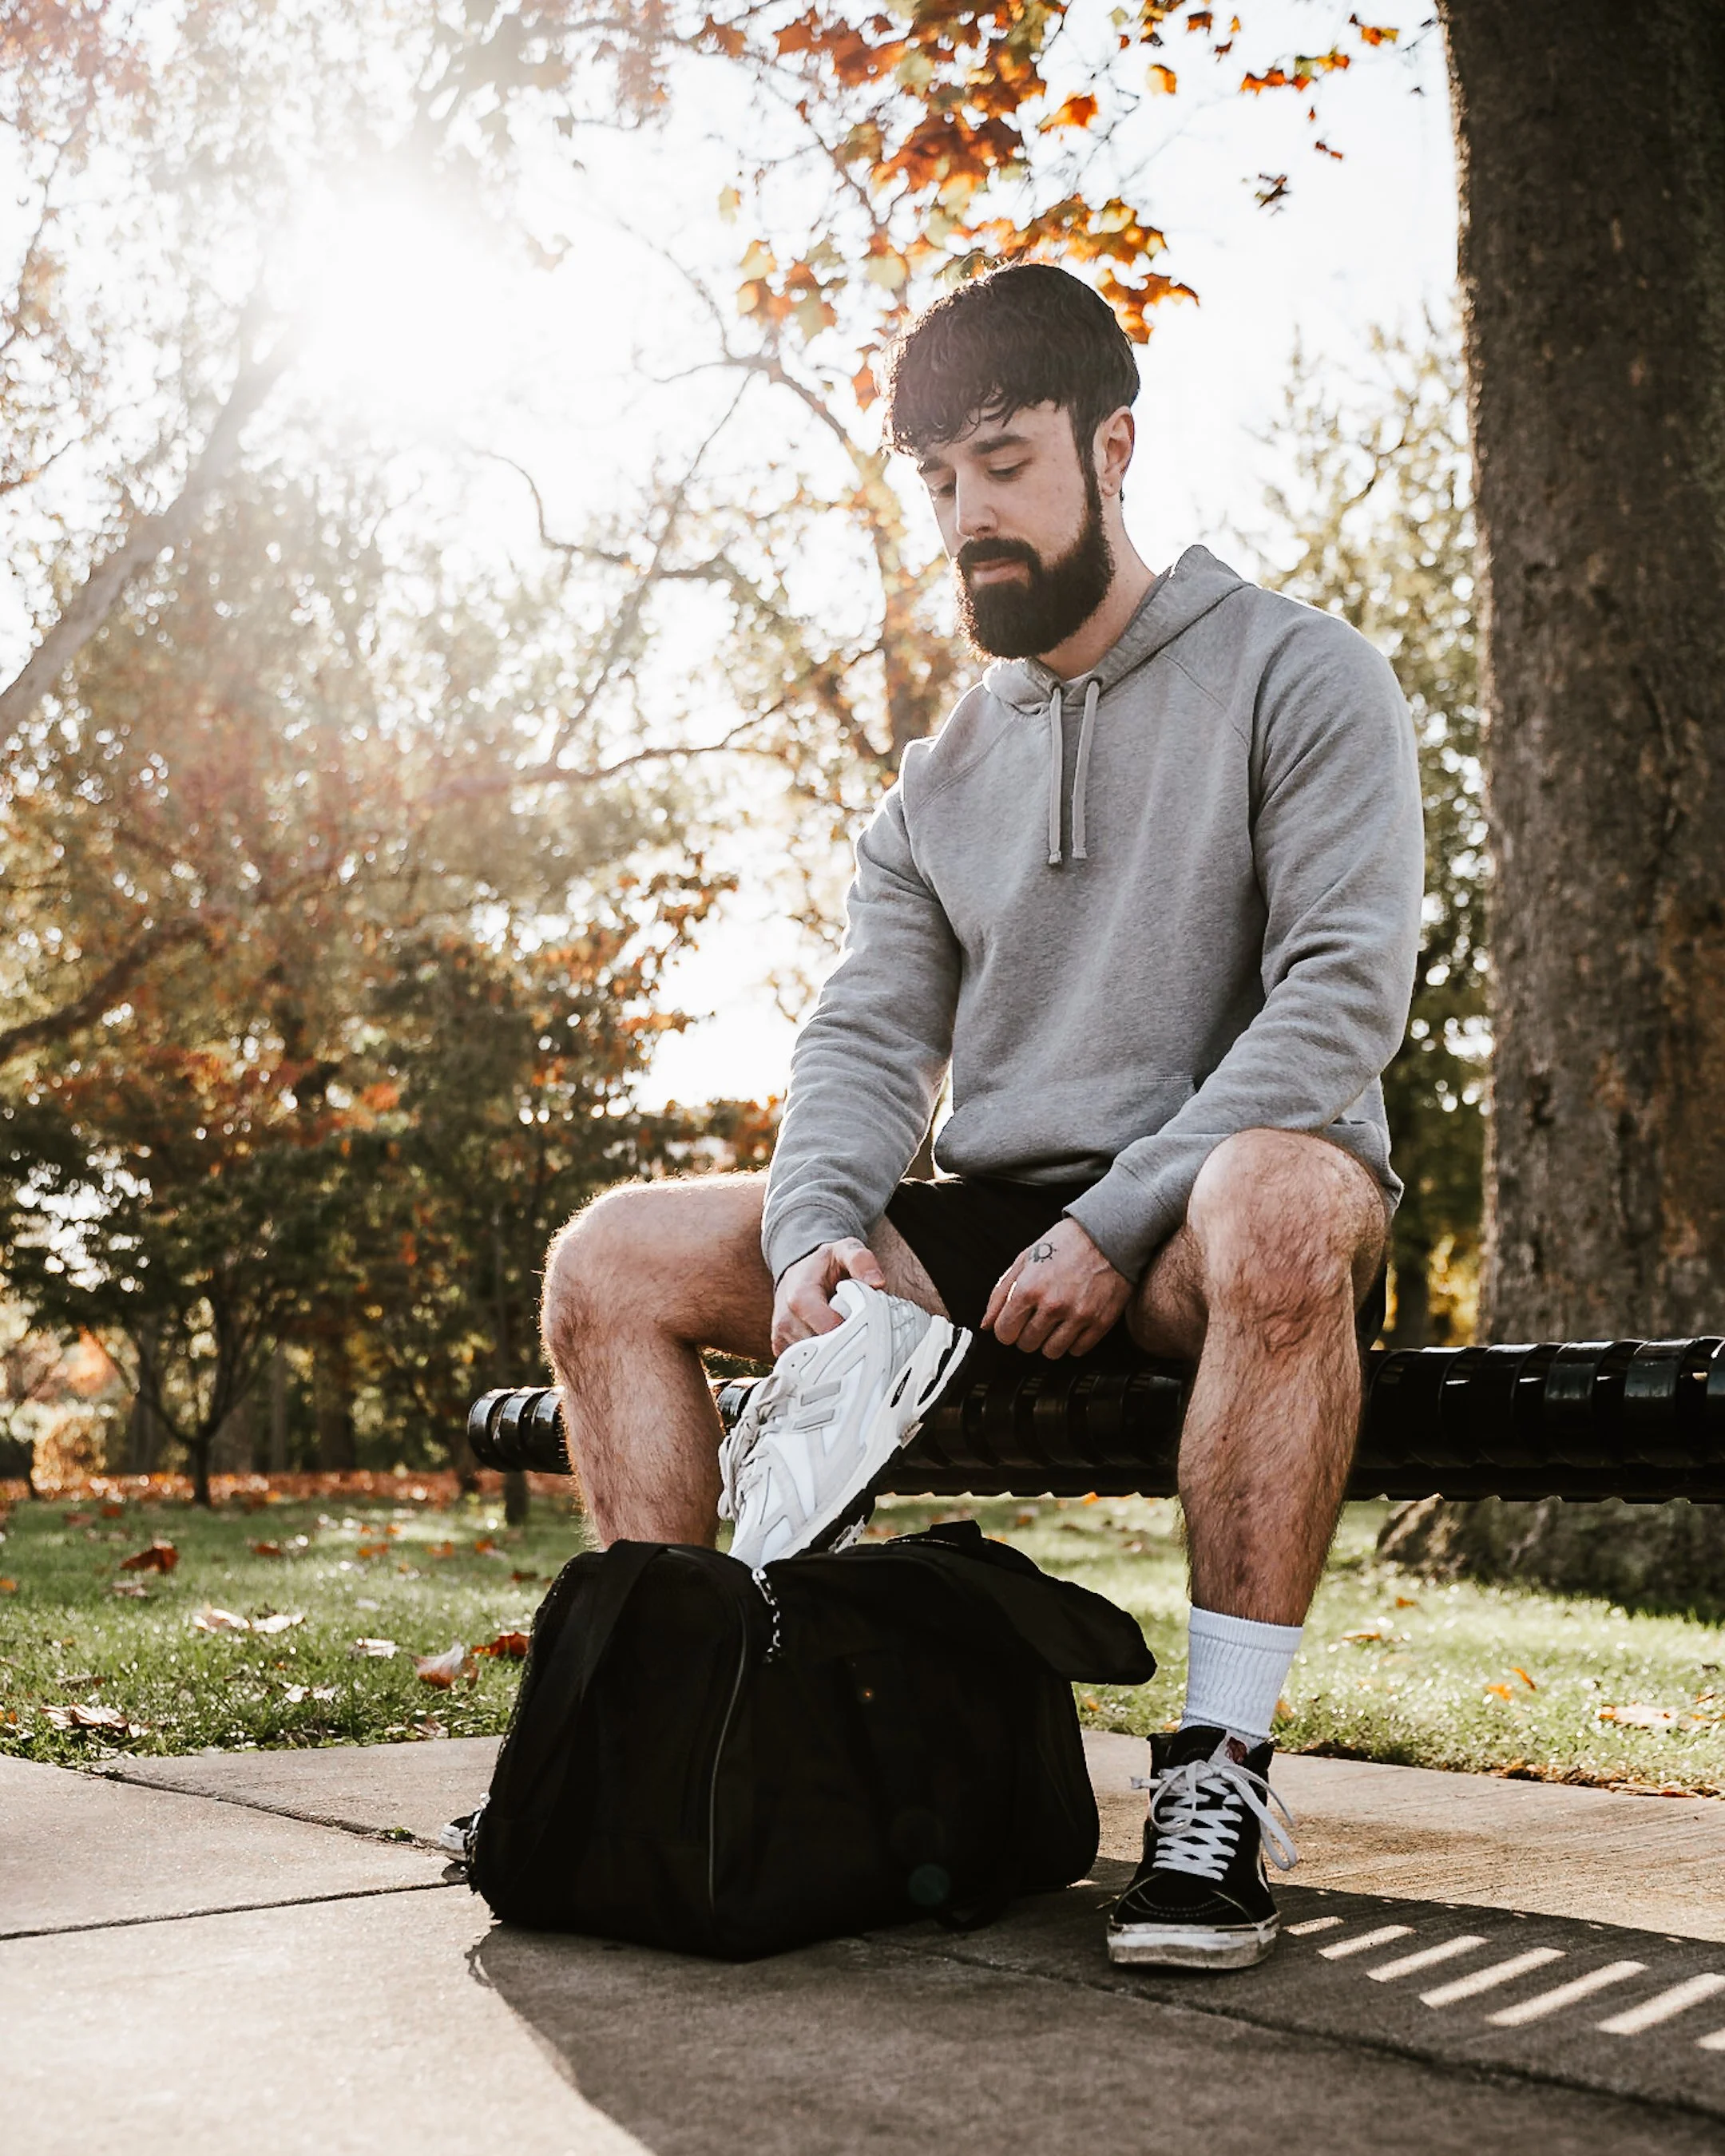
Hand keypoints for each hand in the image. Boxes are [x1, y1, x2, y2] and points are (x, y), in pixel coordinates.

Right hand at [772, 1238, 886, 1355]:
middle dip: (846, 1348)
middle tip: (865, 1340)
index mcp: (799, 1298)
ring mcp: (781, 1338)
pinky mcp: (781, 1350)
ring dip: (835, 1358)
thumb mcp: (844, 1250)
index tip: (870, 1333)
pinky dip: (822, 1365)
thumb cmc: (824, 1264)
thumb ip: (861, 1261)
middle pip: (823, 1350)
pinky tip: (834, 1351)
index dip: (852, 1334)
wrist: (798, 1272)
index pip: (828, 1329)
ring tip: (847, 1341)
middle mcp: (786, 1321)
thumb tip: (877, 1282)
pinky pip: (805, 1369)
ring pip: (814, 1364)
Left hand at [982, 1217, 1129, 1358]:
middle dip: (1027, 1334)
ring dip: (1049, 1341)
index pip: (1004, 1333)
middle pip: (1027, 1345)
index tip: (1014, 1321)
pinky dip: (1072, 1341)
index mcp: (1029, 1288)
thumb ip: (1001, 1293)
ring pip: (1051, 1352)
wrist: (1108, 1234)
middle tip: (1036, 1317)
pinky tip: (1073, 1323)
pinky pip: (1077, 1350)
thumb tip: (986, 1324)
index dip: (1006, 1328)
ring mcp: (1078, 1315)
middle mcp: (1053, 1305)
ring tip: (1055, 1321)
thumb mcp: (1025, 1260)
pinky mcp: (1100, 1322)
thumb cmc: (1063, 1244)